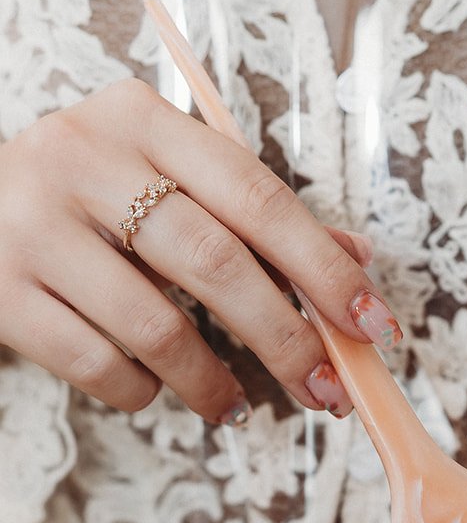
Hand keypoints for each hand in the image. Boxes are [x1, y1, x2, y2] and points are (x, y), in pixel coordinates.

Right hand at [0, 78, 401, 422]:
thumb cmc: (84, 195)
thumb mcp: (160, 176)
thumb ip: (251, 213)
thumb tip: (356, 258)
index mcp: (142, 118)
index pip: (257, 196)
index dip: (324, 267)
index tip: (374, 324)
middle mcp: (84, 158)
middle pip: (216, 262)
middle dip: (286, 339)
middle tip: (328, 390)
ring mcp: (34, 225)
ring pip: (157, 325)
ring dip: (214, 381)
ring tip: (235, 404)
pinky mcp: (0, 290)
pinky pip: (97, 364)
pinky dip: (142, 390)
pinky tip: (155, 390)